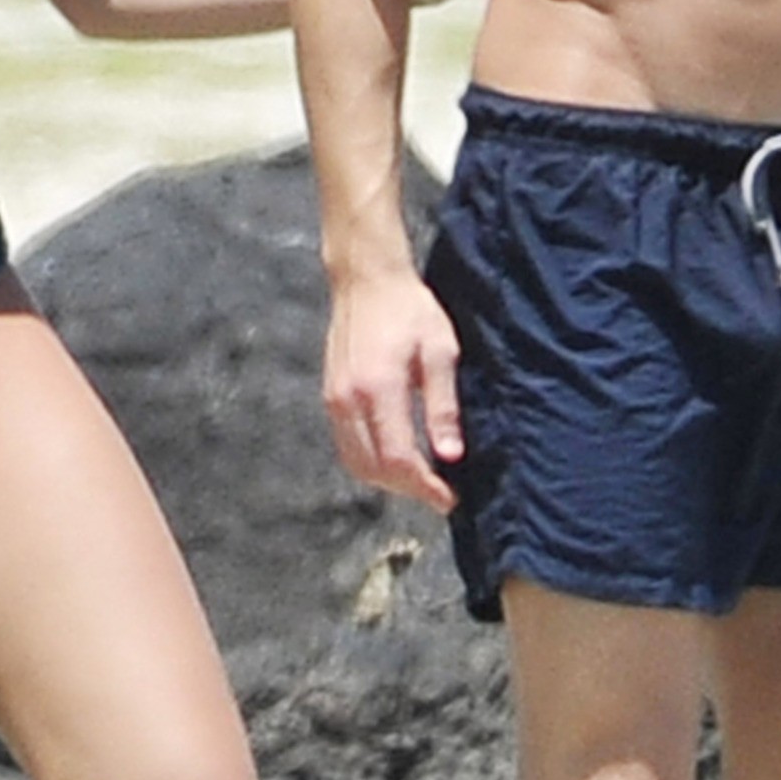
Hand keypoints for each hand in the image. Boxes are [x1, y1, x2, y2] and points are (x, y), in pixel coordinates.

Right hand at [323, 267, 463, 508]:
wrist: (366, 280)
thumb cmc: (410, 310)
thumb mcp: (440, 352)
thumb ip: (443, 406)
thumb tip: (450, 455)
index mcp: (379, 389)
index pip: (399, 459)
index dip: (425, 487)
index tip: (450, 499)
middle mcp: (349, 400)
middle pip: (374, 470)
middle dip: (408, 489)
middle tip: (440, 493)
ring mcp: (334, 400)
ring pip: (356, 463)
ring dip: (387, 481)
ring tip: (421, 480)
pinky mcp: (330, 397)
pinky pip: (347, 446)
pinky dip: (370, 463)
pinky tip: (396, 457)